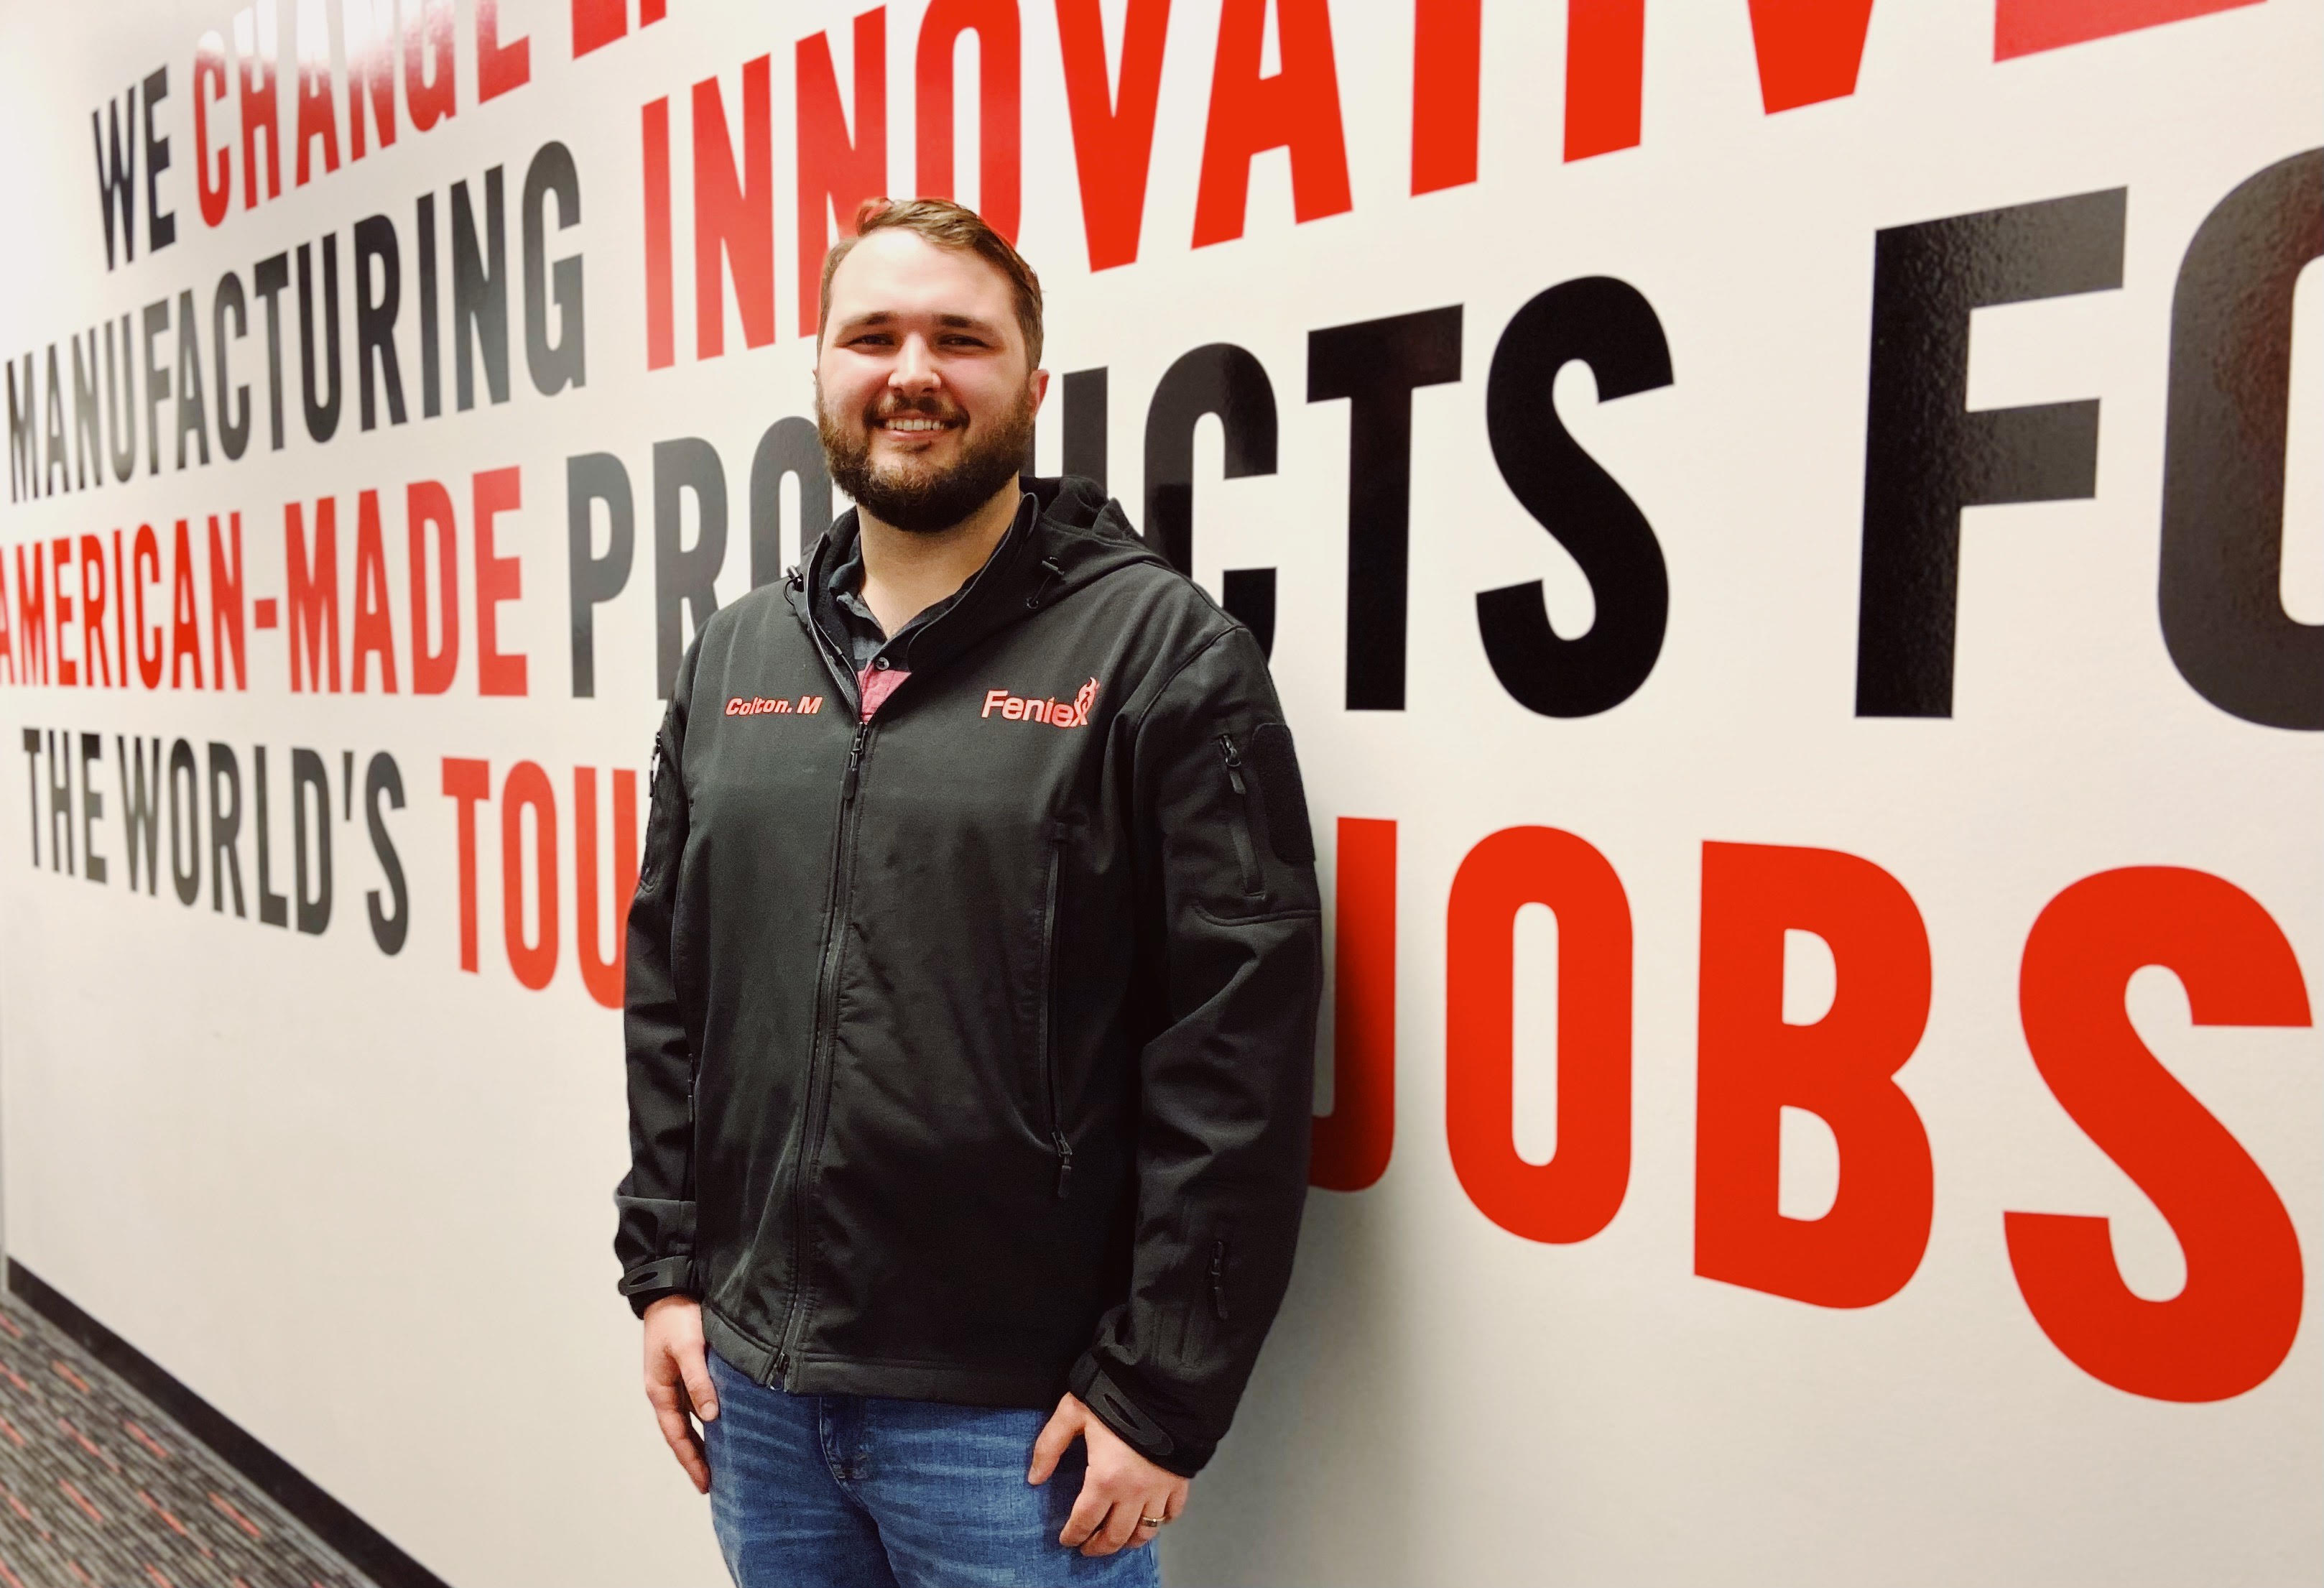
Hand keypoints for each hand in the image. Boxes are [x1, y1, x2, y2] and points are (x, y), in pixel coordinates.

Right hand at [642, 1295, 717, 1493]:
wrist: (671, 1287)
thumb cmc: (676, 1317)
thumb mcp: (687, 1348)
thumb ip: (698, 1381)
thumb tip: (711, 1417)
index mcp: (660, 1390)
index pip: (677, 1435)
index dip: (691, 1460)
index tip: (705, 1484)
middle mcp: (668, 1389)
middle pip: (683, 1432)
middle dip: (697, 1458)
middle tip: (715, 1483)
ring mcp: (678, 1379)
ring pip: (693, 1418)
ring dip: (706, 1439)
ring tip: (724, 1460)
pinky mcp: (690, 1367)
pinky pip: (700, 1400)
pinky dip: (712, 1416)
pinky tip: (728, 1423)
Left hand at [1027, 1393, 1190, 1555]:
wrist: (1163, 1382)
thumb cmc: (1116, 1394)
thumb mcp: (1072, 1413)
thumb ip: (1049, 1446)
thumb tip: (1035, 1478)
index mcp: (1105, 1479)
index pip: (1084, 1520)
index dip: (1073, 1534)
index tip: (1066, 1539)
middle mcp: (1133, 1492)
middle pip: (1115, 1535)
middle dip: (1098, 1546)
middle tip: (1088, 1548)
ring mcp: (1160, 1489)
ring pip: (1145, 1531)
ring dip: (1129, 1541)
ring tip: (1118, 1539)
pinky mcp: (1180, 1480)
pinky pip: (1173, 1512)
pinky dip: (1162, 1521)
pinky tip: (1152, 1517)